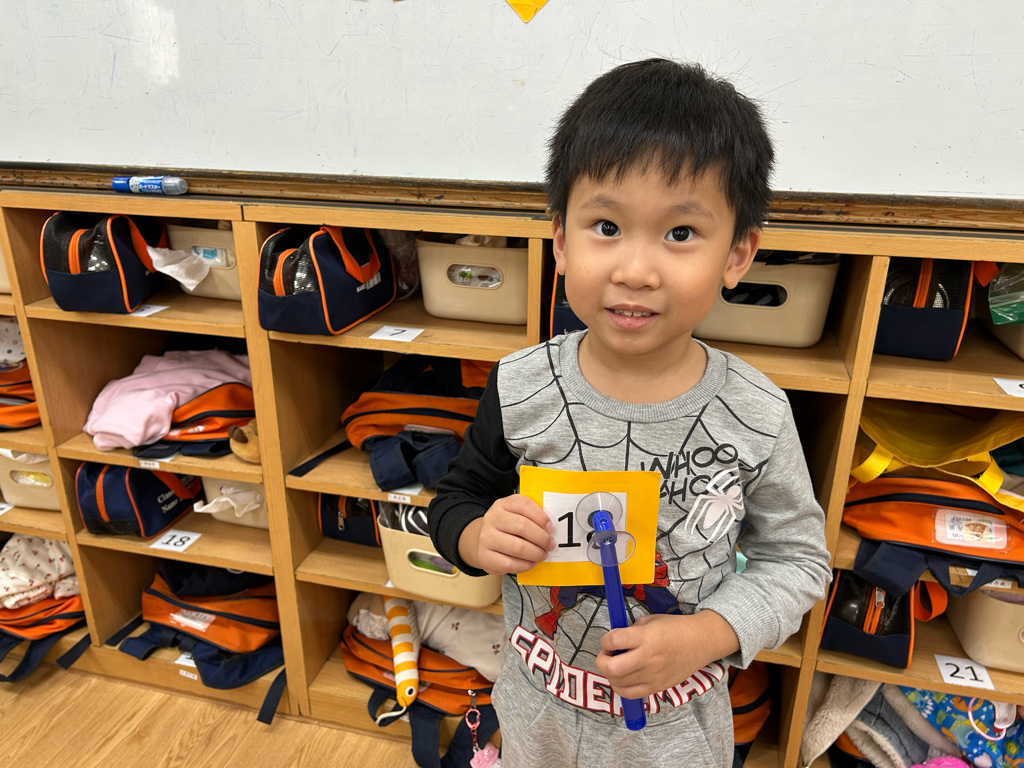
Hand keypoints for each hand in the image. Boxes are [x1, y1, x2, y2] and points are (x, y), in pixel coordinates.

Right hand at [459, 494, 554, 574]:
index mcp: (503, 504)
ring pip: (517, 547)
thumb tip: (550, 529)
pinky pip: (510, 563)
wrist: (483, 542)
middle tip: (550, 545)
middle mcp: (492, 518)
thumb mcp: (515, 516)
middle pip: (522, 526)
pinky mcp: (485, 556)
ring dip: (536, 553)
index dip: (541, 516)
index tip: (550, 528)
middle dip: (541, 538)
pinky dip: (525, 565)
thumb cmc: (506, 529)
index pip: (523, 504)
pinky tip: (531, 563)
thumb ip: (531, 517)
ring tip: (542, 555)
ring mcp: (486, 537)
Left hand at [594, 611, 739, 699]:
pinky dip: (621, 688)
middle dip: (602, 661)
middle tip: (606, 655)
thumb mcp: (650, 620)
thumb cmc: (675, 628)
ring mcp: (653, 676)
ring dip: (610, 674)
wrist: (700, 642)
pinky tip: (623, 678)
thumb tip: (614, 643)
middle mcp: (648, 658)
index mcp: (646, 637)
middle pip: (611, 668)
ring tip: (616, 665)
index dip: (605, 640)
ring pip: (618, 683)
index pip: (613, 641)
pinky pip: (631, 695)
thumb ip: (630, 631)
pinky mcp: (658, 687)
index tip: (609, 640)